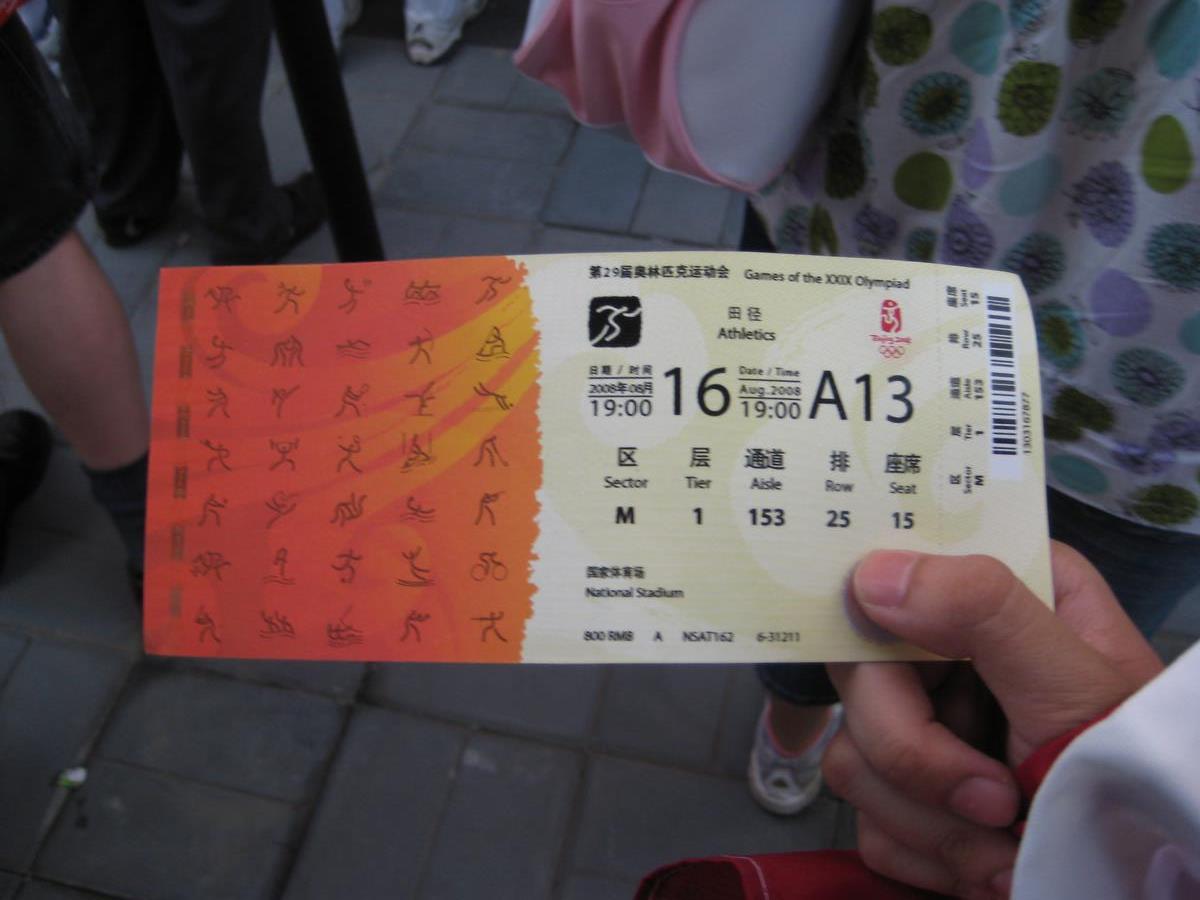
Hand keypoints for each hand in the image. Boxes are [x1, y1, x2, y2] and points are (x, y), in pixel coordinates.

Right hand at [823, 542, 1161, 898]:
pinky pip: (867, 819)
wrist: (1139, 876)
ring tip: (1007, 849)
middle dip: (917, 757)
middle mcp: (950, 651)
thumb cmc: (1130, 773)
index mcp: (999, 593)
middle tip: (995, 802)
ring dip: (929, 822)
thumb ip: (985, 613)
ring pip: (852, 757)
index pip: (896, 570)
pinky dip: (926, 854)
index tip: (903, 669)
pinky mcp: (907, 794)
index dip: (876, 614)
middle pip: (860, 678)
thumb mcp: (1076, 685)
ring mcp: (924, 724)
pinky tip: (989, 865)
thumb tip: (872, 576)